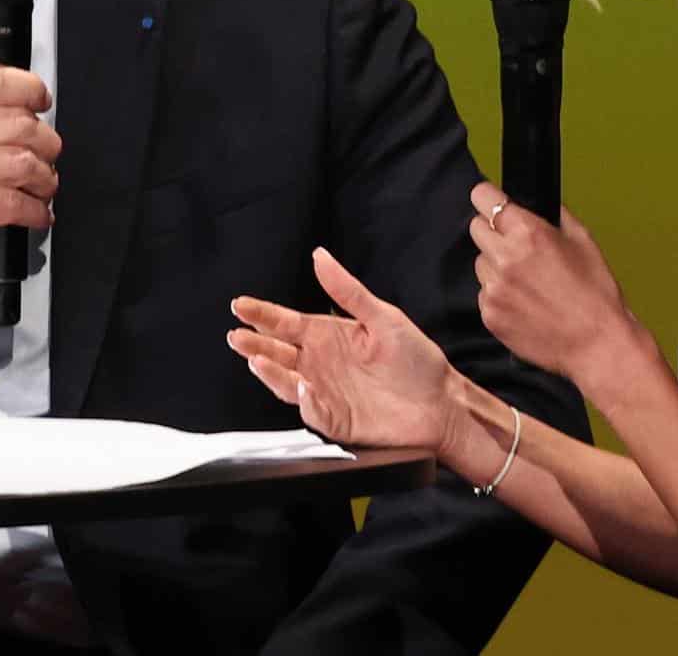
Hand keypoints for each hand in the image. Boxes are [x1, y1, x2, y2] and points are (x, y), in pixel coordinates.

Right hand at [0, 65, 59, 374]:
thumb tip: (21, 113)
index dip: (29, 88)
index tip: (41, 103)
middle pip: (17, 123)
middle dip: (46, 144)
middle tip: (49, 157)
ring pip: (21, 162)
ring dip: (45, 180)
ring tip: (43, 188)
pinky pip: (14, 203)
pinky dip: (35, 212)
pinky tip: (35, 215)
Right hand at [228, 248, 474, 464]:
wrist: (441, 403)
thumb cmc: (416, 360)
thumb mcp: (383, 317)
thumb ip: (347, 290)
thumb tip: (320, 256)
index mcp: (327, 336)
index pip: (285, 323)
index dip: (261, 314)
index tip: (240, 305)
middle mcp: (319, 364)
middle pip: (277, 352)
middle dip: (254, 343)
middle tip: (237, 335)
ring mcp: (325, 392)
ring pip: (286, 382)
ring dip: (270, 372)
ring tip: (257, 359)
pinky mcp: (335, 420)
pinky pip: (313, 411)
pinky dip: (306, 401)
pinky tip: (303, 387)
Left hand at [469, 182, 639, 391]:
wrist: (598, 346)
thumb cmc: (596, 295)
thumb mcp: (583, 241)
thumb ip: (555, 216)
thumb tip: (536, 203)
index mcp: (527, 233)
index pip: (483, 197)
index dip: (488, 199)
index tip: (492, 203)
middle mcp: (504, 257)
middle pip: (476, 229)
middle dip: (493, 233)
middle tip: (516, 247)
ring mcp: (493, 288)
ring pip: (480, 263)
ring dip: (495, 266)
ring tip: (527, 282)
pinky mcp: (489, 315)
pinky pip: (484, 293)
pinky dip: (498, 295)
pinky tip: (524, 304)